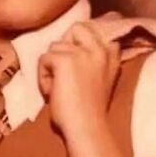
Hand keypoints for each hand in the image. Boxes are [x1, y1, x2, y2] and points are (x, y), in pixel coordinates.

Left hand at [37, 21, 120, 135]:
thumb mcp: (102, 77)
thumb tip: (72, 44)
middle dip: (66, 44)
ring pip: (55, 46)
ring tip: (60, 87)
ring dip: (51, 66)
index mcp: (112, 54)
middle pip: (76, 28)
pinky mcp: (65, 60)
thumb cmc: (90, 109)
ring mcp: (83, 53)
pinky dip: (43, 77)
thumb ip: (95, 58)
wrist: (86, 128)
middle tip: (64, 68)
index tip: (78, 58)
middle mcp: (100, 49)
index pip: (96, 28)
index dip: (81, 41)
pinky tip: (53, 92)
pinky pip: (43, 59)